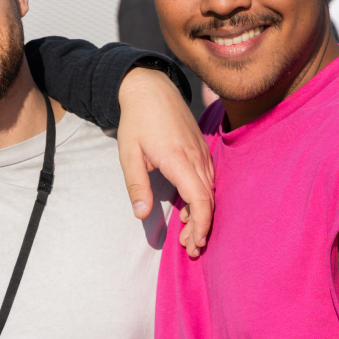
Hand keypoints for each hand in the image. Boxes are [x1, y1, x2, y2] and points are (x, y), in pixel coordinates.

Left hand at [117, 67, 214, 257]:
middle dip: (201, 228)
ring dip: (201, 215)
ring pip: (210, 191)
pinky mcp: (201, 150)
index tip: (195, 244)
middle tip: (190, 250)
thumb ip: (136, 185)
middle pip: (208, 200)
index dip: (201, 225)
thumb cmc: (137, 121)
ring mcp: (202, 153)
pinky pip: (208, 179)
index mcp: (179, 160)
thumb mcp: (129, 154)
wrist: (150, 88)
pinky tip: (188, 210)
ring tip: (186, 236)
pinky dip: (202, 199)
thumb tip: (142, 214)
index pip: (200, 200)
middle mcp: (197, 158)